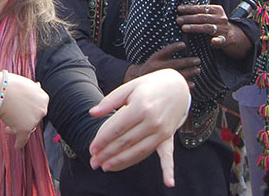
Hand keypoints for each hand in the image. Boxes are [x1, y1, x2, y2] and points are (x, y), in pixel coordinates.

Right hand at [0, 73, 48, 149]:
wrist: (0, 91)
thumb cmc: (9, 85)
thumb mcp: (25, 83)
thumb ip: (33, 89)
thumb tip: (38, 85)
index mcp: (43, 98)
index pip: (38, 107)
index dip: (28, 110)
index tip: (20, 109)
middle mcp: (42, 110)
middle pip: (33, 119)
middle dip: (23, 119)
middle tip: (13, 119)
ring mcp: (34, 120)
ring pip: (27, 128)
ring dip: (17, 129)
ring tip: (7, 129)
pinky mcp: (25, 129)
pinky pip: (23, 140)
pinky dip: (19, 144)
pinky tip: (16, 147)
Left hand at [88, 69, 189, 186]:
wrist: (177, 86)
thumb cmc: (149, 86)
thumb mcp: (129, 87)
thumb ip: (110, 101)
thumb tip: (92, 113)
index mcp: (140, 107)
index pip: (117, 129)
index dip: (102, 140)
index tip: (91, 149)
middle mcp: (152, 121)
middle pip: (125, 142)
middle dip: (107, 154)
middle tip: (93, 162)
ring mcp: (162, 131)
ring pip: (139, 151)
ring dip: (122, 162)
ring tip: (106, 167)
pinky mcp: (169, 137)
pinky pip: (168, 156)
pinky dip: (168, 170)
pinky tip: (168, 183)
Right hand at [123, 42, 200, 86]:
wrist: (137, 80)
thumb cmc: (151, 68)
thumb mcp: (155, 58)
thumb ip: (166, 54)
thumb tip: (184, 46)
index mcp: (155, 58)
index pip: (165, 51)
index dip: (174, 47)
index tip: (184, 44)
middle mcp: (156, 67)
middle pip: (174, 64)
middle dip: (187, 62)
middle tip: (198, 60)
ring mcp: (160, 77)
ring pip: (177, 75)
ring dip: (189, 72)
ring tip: (198, 70)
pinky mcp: (162, 86)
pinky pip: (175, 86)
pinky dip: (185, 85)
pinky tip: (193, 84)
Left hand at [176, 4, 229, 45]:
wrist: (231, 34)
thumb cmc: (215, 23)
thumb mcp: (211, 15)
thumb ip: (200, 11)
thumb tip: (182, 8)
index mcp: (217, 10)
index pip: (201, 8)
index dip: (190, 8)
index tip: (179, 9)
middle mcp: (220, 18)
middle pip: (202, 17)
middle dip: (189, 18)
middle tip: (178, 20)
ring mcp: (222, 28)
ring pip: (207, 28)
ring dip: (195, 28)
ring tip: (184, 28)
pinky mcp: (224, 39)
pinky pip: (220, 40)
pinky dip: (217, 41)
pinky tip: (213, 42)